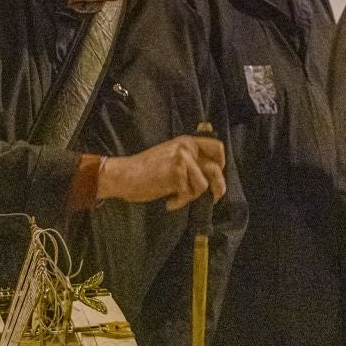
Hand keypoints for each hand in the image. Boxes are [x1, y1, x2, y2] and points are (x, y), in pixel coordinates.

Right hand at [98, 136, 227, 210]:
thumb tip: (213, 178)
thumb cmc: (145, 170)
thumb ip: (189, 161)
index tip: (216, 176)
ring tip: (176, 197)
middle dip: (218, 186)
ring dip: (191, 196)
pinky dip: (179, 202)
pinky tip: (169, 202)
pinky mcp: (176, 175)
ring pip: (203, 185)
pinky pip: (188, 195)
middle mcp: (186, 148)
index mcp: (186, 142)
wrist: (124, 175)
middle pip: (215, 169)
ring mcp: (181, 160)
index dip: (221, 163)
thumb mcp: (170, 157)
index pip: (217, 148)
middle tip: (215, 197)